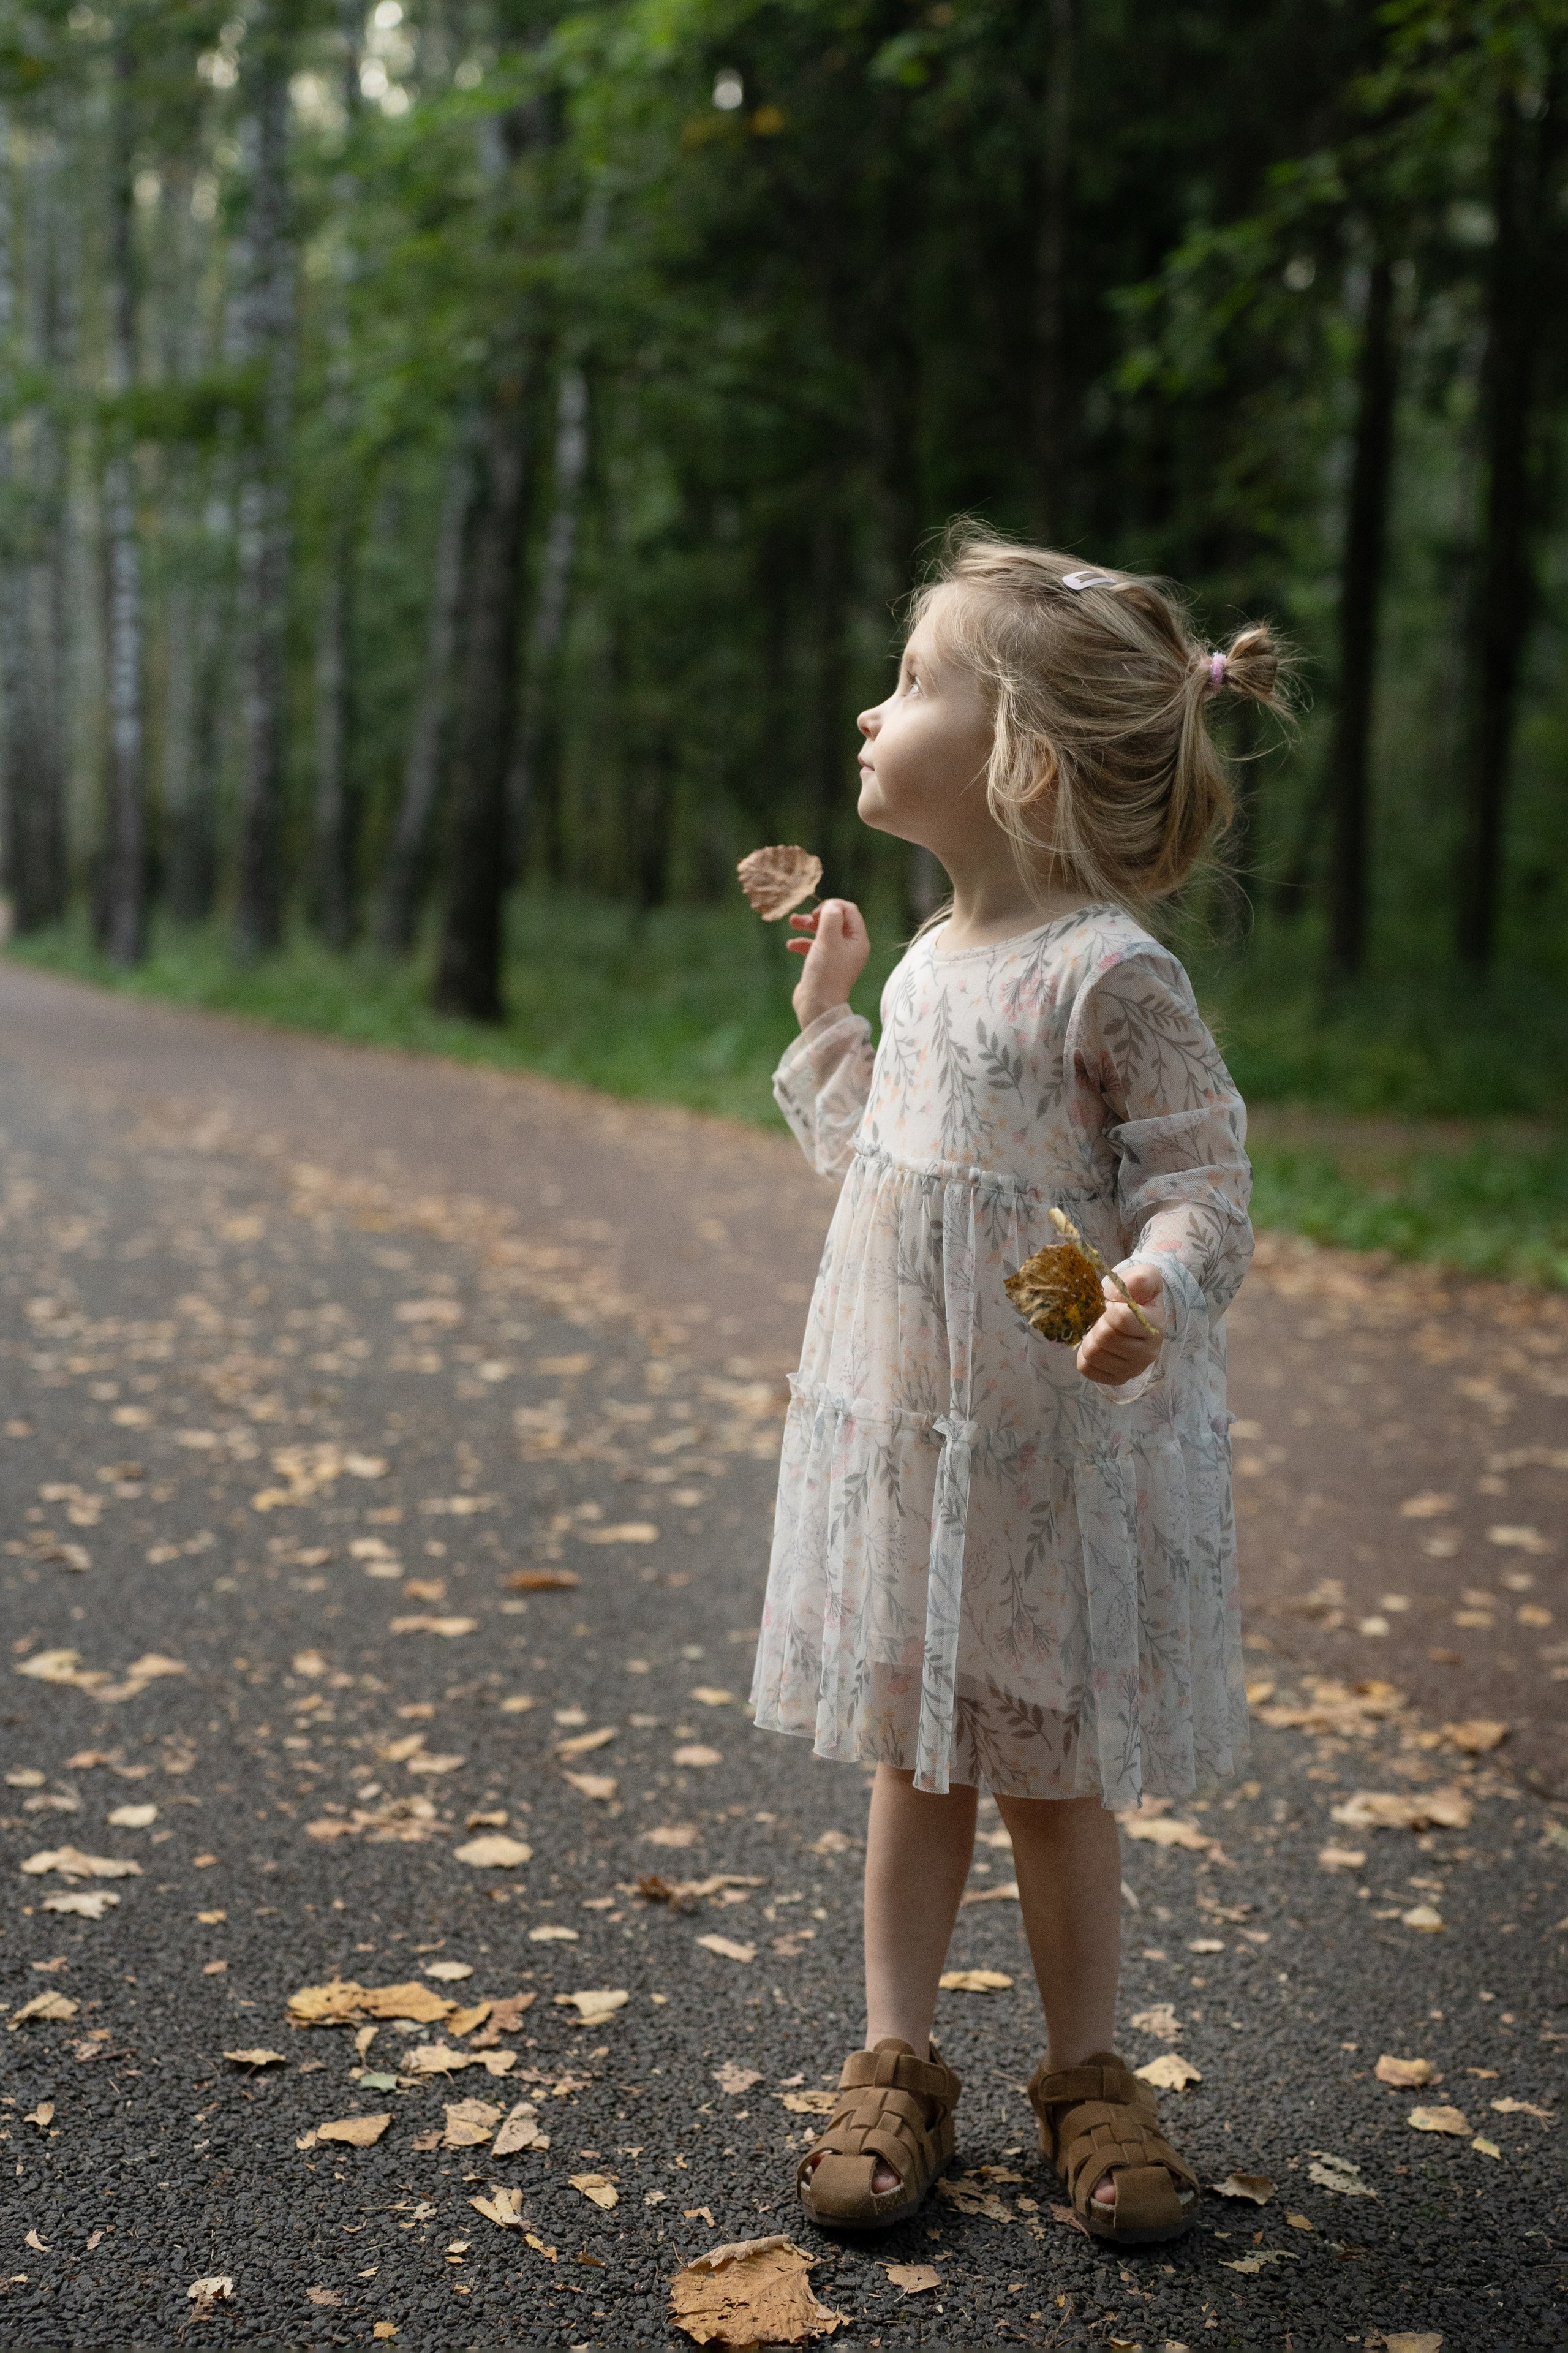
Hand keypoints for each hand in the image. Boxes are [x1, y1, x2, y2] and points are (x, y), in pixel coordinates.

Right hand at [787, 899, 869, 1027]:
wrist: (817, 1005)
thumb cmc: (825, 973)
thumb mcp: (829, 940)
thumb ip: (830, 917)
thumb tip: (831, 905)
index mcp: (858, 940)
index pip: (849, 910)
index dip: (833, 906)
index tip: (817, 912)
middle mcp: (850, 947)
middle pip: (835, 920)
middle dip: (817, 915)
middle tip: (805, 919)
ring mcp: (837, 956)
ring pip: (822, 932)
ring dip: (807, 926)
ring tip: (792, 923)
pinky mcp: (824, 965)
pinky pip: (814, 947)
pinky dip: (803, 942)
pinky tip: (791, 945)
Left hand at [1075, 1262, 1164, 1387]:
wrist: (1138, 1314)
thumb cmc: (1138, 1295)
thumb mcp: (1144, 1277)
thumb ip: (1138, 1279)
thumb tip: (1117, 1293)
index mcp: (1154, 1326)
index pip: (1120, 1318)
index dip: (1111, 1307)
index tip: (1115, 1304)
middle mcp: (1148, 1353)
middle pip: (1104, 1338)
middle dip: (1099, 1323)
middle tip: (1105, 1318)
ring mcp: (1133, 1369)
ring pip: (1093, 1354)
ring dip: (1090, 1338)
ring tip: (1102, 1331)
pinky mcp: (1117, 1379)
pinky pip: (1088, 1369)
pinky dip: (1086, 1356)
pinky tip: (1098, 1346)